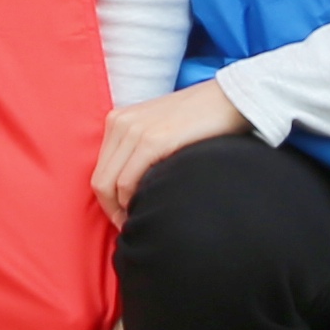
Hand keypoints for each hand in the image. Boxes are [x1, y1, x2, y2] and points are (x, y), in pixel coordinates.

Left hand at [92, 80, 249, 221]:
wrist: (229, 99)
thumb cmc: (200, 120)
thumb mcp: (160, 130)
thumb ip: (142, 151)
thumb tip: (133, 190)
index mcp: (118, 120)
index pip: (100, 171)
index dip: (108, 201)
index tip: (125, 218)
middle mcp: (120, 123)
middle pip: (100, 180)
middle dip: (111, 211)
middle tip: (131, 229)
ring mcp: (134, 131)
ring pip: (109, 184)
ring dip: (121, 211)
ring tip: (140, 224)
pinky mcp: (152, 140)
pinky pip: (128, 181)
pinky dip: (132, 202)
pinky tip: (149, 211)